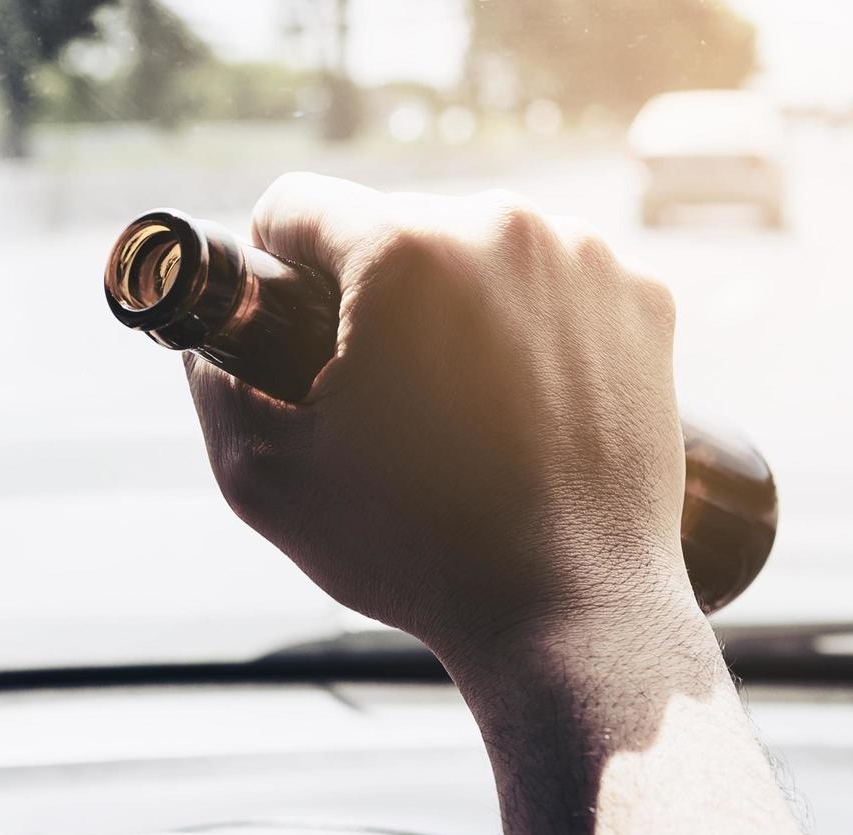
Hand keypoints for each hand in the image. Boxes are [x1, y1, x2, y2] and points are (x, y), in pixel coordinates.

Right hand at [187, 172, 692, 671]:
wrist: (569, 612)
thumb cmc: (416, 548)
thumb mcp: (265, 478)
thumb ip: (214, 384)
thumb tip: (209, 341)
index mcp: (404, 249)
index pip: (298, 205)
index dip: (272, 268)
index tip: (287, 327)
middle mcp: (502, 225)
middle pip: (391, 226)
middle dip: (367, 296)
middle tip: (378, 396)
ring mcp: (586, 259)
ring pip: (476, 250)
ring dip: (450, 305)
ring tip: (457, 410)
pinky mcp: (643, 299)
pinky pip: (552, 283)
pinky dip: (528, 326)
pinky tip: (522, 405)